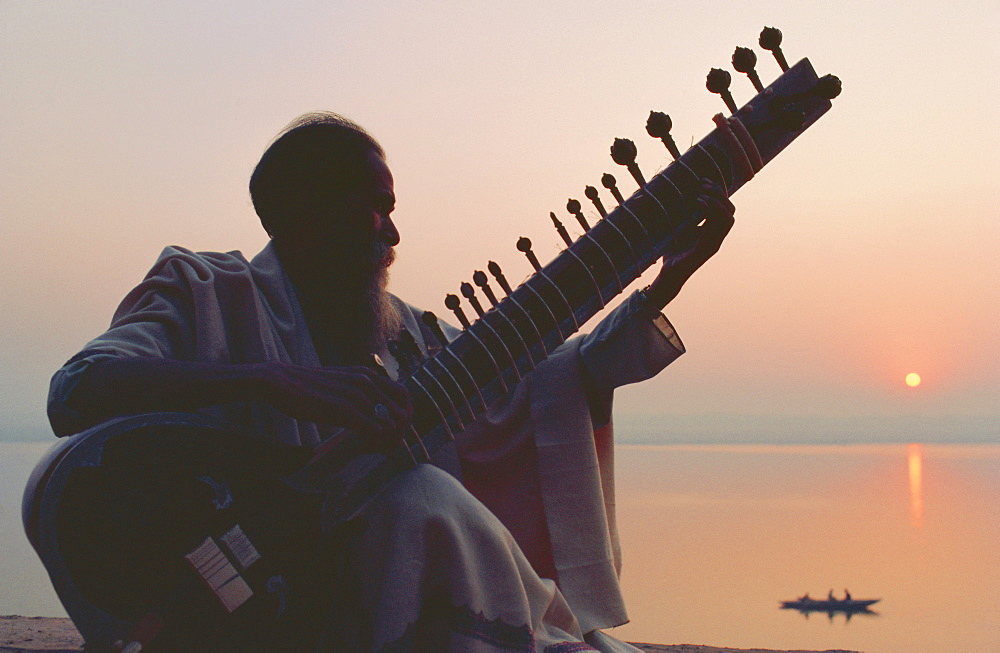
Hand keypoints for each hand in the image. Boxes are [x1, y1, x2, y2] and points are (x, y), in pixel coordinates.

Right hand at [255, 362, 411, 443]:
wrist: (280, 381)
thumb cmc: (305, 387)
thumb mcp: (339, 383)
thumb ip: (356, 391)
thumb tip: (369, 412)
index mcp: (367, 375)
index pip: (404, 395)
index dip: (404, 417)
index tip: (392, 433)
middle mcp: (367, 382)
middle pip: (404, 412)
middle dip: (399, 434)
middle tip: (385, 447)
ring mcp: (358, 395)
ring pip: (393, 424)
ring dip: (387, 442)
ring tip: (371, 450)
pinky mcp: (347, 410)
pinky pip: (376, 431)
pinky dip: (373, 445)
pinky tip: (361, 448)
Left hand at [644, 178, 734, 308]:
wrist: (667, 274)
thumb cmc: (670, 251)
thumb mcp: (677, 228)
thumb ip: (682, 214)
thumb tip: (676, 193)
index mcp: (711, 230)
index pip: (723, 207)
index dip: (717, 191)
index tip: (703, 179)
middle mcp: (716, 236)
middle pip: (730, 209)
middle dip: (719, 193)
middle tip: (703, 183)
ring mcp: (714, 243)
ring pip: (728, 218)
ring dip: (717, 201)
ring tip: (701, 192)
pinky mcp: (708, 249)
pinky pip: (717, 228)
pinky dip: (710, 211)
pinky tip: (698, 203)